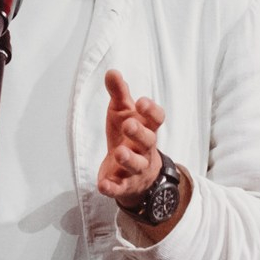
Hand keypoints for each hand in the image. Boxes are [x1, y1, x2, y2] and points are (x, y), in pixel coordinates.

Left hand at [98, 69, 165, 201]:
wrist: (135, 174)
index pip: (156, 120)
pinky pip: (120, 188)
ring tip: (119, 152)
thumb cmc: (129, 137)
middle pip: (148, 141)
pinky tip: (103, 185)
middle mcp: (145, 149)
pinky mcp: (123, 186)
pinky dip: (112, 187)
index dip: (151, 111)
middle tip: (128, 124)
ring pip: (136, 165)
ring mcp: (136, 169)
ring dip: (128, 159)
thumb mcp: (123, 114)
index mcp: (147, 129)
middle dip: (139, 133)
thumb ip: (119, 94)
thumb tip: (112, 72)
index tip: (141, 102)